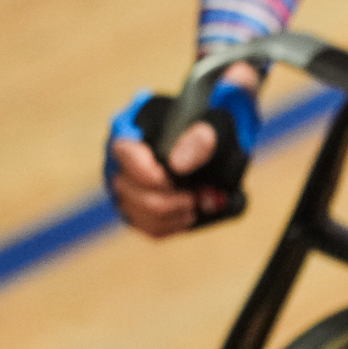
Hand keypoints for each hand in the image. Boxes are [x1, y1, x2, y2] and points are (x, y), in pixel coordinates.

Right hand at [104, 71, 259, 236]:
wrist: (225, 138)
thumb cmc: (218, 121)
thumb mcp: (218, 121)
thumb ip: (202, 135)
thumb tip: (177, 164)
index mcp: (133, 124)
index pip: (122, 150)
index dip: (143, 171)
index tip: (172, 180)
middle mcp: (122, 156)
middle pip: (125, 188)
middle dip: (165, 199)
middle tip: (196, 196)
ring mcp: (128, 184)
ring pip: (137, 212)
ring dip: (173, 214)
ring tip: (198, 202)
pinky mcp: (142, 208)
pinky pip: (149, 227)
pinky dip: (174, 225)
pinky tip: (192, 213)